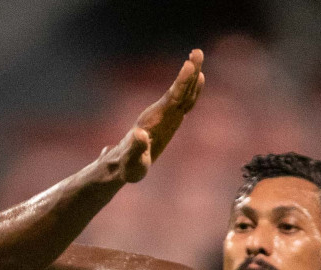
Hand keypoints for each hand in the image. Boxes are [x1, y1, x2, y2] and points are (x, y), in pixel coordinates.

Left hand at [102, 48, 204, 182]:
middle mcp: (161, 116)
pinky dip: (191, 90)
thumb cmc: (128, 166)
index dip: (181, 84)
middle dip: (189, 73)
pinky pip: (183, 101)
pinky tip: (198, 78)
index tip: (187, 66)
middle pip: (179, 91)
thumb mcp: (132, 161)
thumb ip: (135, 148)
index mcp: (155, 122)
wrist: (122, 165)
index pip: (172, 99)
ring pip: (182, 93)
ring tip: (197, 55)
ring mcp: (166, 117)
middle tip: (197, 52)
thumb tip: (139, 134)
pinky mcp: (169, 121)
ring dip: (191, 76)